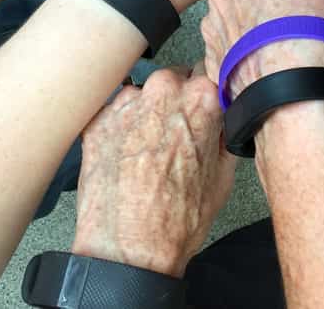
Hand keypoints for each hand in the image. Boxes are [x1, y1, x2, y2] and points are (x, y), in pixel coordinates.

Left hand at [71, 69, 235, 276]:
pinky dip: (121, 128)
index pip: (209, 73)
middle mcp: (162, 91)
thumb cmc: (175, 221)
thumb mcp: (223, 177)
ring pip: (142, 95)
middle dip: (175, 102)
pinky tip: (125, 158)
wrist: (127, 249)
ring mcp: (126, 103)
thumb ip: (225, 132)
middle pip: (173, 81)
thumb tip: (223, 119)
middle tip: (175, 137)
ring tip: (146, 153)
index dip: (207, 93)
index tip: (204, 107)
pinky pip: (115, 113)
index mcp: (201, 99)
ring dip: (146, 114)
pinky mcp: (98, 119)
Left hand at [203, 0, 323, 101]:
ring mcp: (213, 21)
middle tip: (301, 12)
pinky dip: (251, 40)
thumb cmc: (308, 43)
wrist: (291, 100)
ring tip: (287, 36)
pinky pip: (236, 34)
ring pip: (245, 5)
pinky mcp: (213, 51)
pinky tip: (272, 53)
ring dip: (262, 15)